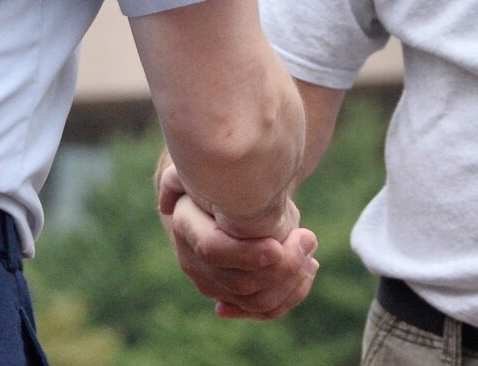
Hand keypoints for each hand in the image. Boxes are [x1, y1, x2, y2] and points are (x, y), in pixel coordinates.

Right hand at [157, 159, 318, 318]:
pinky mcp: (234, 298)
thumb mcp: (209, 166)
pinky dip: (293, 293)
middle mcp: (194, 262)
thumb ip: (186, 173)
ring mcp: (213, 285)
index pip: (212, 250)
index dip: (246, 253)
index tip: (278, 245)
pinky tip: (308, 267)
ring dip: (291, 280)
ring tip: (310, 250)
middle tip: (309, 237)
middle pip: (240, 282)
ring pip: (256, 301)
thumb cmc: (225, 176)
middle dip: (281, 266)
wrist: (231, 195)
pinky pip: (266, 310)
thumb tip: (167, 203)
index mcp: (186, 227)